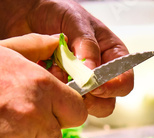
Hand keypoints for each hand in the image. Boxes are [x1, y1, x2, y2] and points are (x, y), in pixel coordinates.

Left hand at [0, 0, 133, 117]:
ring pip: (86, 107)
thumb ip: (87, 46)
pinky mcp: (63, 90)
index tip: (95, 85)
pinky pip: (64, 102)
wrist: (29, 14)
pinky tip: (46, 73)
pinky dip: (55, 92)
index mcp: (112, 56)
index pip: (124, 81)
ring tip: (57, 74)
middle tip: (75, 86)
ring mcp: (81, 84)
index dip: (113, 87)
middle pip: (107, 102)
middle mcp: (100, 74)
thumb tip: (92, 72)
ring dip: (71, 96)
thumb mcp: (76, 22)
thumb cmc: (58, 13)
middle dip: (91, 98)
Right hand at [0, 34, 86, 137]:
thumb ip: (37, 48)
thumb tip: (58, 45)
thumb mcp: (3, 50)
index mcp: (40, 89)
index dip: (66, 112)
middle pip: (56, 137)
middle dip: (42, 130)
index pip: (78, 113)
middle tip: (17, 116)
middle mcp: (31, 117)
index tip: (57, 111)